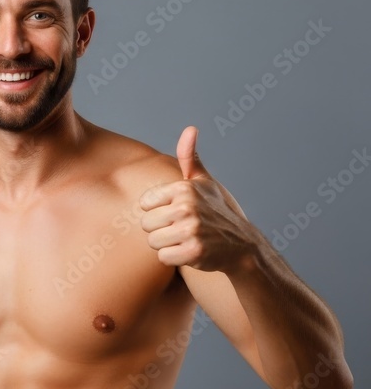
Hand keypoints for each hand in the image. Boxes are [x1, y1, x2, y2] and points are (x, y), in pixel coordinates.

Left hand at [139, 126, 260, 272]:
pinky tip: (189, 253)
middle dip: (161, 230)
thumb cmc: (216, 212)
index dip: (158, 212)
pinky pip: (163, 258)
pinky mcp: (193, 252)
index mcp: (184, 189)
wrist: (242, 246)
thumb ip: (190, 157)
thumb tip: (190, 129)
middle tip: (182, 230)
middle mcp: (187, 207)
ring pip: (153, 242)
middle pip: (146, 224)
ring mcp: (191, 230)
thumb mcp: (204, 183)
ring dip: (166, 245)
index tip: (176, 213)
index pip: (145, 204)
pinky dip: (173, 259)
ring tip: (185, 240)